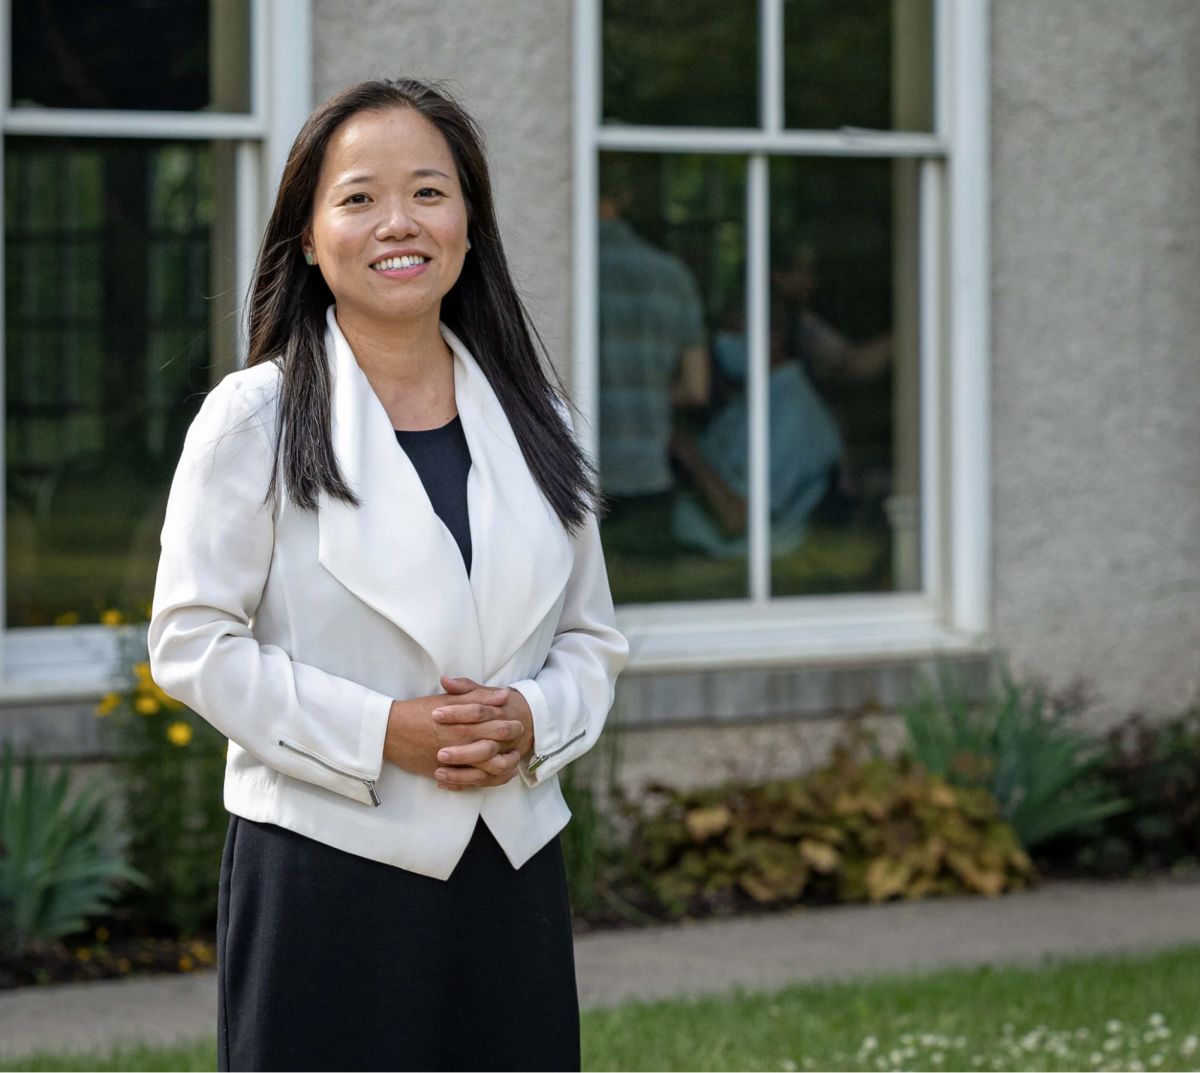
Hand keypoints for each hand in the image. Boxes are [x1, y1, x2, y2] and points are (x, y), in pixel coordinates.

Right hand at [383, 683, 522, 782]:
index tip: (518, 721)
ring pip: (488, 770)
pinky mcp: (446, 773)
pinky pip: (472, 782)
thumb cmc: (420, 711)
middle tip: (519, 739)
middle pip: (496, 747)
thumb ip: (476, 696)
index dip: (510, 724)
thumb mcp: (449, 699)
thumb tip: (503, 695)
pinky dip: (487, 780)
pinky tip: (496, 776)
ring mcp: (454, 761)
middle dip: (511, 745)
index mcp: (464, 723)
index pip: (496, 725)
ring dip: (504, 766)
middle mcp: (461, 743)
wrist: (391, 730)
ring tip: (512, 760)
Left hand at [432, 676, 534, 790]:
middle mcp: (504, 737)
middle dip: (463, 752)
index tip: (435, 714)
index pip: (479, 712)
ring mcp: (503, 755)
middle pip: (486, 747)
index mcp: (500, 713)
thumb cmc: (500, 706)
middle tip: (440, 753)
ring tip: (438, 772)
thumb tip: (445, 680)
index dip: (457, 713)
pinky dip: (465, 784)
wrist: (528, 720)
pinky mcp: (499, 769)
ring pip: (489, 770)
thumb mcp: (484, 693)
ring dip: (464, 774)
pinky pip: (486, 782)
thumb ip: (465, 687)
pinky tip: (443, 784)